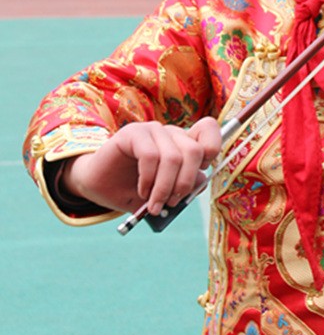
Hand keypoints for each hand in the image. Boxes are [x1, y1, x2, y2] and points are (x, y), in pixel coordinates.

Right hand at [61, 118, 221, 214]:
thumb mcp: (165, 194)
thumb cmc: (135, 189)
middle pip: (195, 151)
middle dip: (185, 184)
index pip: (209, 129)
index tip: (200, 173)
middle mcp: (171, 133)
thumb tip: (201, 181)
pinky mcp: (133, 133)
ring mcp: (152, 130)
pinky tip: (142, 191)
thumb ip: (185, 188)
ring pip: (173, 157)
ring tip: (154, 204)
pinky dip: (149, 179)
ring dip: (164, 188)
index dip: (212, 149)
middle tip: (172, 204)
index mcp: (184, 143)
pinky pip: (150, 155)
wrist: (100, 187)